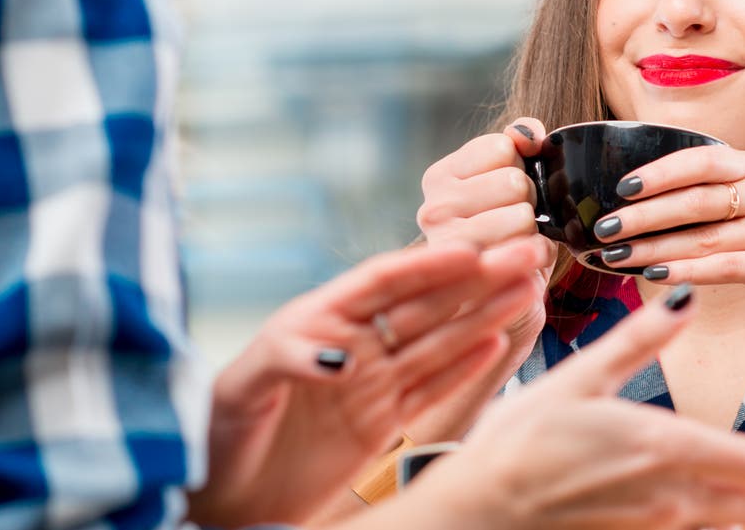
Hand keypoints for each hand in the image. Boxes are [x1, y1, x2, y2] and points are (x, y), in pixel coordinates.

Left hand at [188, 239, 546, 527]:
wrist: (219, 493)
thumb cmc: (217, 430)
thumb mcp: (242, 385)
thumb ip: (288, 359)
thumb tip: (340, 356)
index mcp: (316, 320)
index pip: (381, 283)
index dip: (426, 265)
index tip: (469, 251)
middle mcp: (351, 345)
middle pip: (423, 305)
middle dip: (474, 279)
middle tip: (523, 255)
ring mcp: (370, 383)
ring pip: (438, 342)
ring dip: (483, 315)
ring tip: (527, 288)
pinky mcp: (380, 424)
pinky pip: (431, 389)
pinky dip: (466, 367)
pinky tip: (498, 342)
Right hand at [392, 285, 744, 529]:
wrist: (481, 504)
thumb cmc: (521, 437)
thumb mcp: (579, 376)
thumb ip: (638, 341)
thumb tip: (685, 299)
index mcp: (660, 445)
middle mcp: (666, 492)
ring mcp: (650, 522)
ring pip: (726, 523)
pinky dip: (715, 520)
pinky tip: (710, 504)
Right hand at [416, 117, 555, 356]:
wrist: (498, 295)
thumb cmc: (507, 230)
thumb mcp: (509, 178)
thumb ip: (519, 144)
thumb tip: (529, 133)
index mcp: (439, 176)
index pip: (502, 146)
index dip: (520, 165)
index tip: (508, 190)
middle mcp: (433, 208)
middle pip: (514, 181)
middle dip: (529, 200)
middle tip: (516, 222)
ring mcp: (450, 246)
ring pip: (523, 215)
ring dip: (536, 231)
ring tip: (518, 243)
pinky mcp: (475, 277)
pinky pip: (532, 248)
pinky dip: (541, 254)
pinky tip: (523, 263)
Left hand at [593, 146, 744, 327]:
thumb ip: (718, 195)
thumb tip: (646, 200)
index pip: (703, 160)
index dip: (661, 171)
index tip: (622, 186)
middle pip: (697, 200)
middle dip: (644, 215)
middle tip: (604, 227)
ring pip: (705, 237)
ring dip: (653, 248)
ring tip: (616, 256)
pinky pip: (726, 266)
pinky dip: (687, 271)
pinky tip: (656, 277)